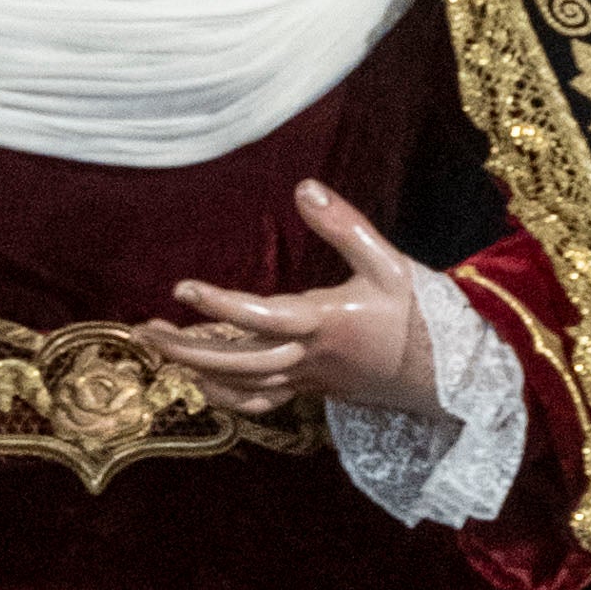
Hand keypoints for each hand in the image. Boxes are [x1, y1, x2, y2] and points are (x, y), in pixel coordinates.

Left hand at [164, 181, 442, 425]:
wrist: (447, 377)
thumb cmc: (419, 316)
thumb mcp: (388, 263)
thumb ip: (344, 226)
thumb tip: (302, 188)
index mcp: (324, 322)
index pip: (259, 316)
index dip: (217, 304)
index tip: (180, 288)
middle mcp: (308, 357)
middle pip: (235, 360)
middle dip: (185, 348)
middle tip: (143, 330)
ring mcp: (307, 379)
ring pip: (241, 384)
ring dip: (196, 370)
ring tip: (159, 348)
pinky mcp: (311, 390)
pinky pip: (260, 401)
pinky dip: (226, 395)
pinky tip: (200, 382)